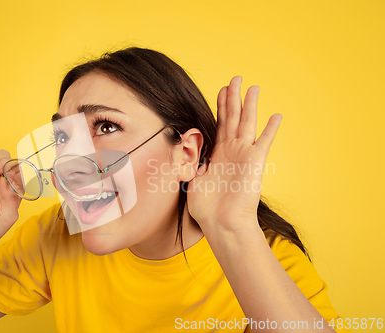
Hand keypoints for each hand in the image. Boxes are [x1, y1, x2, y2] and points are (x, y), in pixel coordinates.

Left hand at [186, 76, 281, 233]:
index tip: (222, 90)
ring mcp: (244, 155)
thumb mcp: (192, 178)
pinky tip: (276, 115)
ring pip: (247, 123)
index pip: (221, 124)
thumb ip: (190, 160)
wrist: (221, 223)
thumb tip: (182, 146)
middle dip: (234, 98)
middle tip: (235, 79)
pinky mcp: (255, 162)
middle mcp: (232, 151)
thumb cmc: (207, 207)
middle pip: (233, 118)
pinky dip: (270, 129)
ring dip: (250, 105)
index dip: (221, 106)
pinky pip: (264, 142)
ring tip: (253, 87)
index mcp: (218, 153)